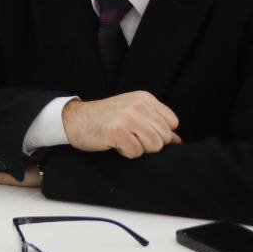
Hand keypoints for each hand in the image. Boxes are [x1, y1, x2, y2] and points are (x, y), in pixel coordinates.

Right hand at [61, 92, 180, 157]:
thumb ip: (155, 123)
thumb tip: (177, 141)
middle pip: (165, 137)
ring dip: (139, 148)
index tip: (142, 131)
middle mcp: (138, 105)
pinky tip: (115, 143)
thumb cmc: (105, 118)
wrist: (74, 119)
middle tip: (130, 136)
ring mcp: (128, 118)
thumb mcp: (132, 112)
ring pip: (155, 146)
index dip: (160, 132)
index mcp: (144, 98)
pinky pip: (137, 152)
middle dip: (150, 142)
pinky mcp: (118, 132)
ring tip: (123, 139)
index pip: (172, 123)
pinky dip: (126, 152)